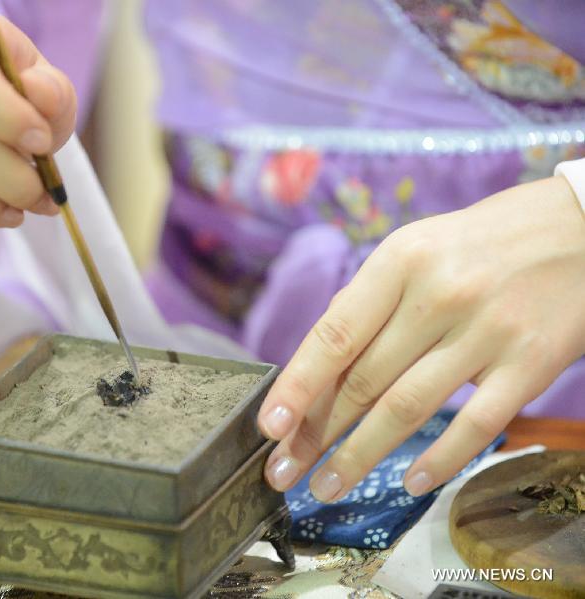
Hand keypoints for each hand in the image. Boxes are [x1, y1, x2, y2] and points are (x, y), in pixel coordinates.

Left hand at [258, 176, 584, 500]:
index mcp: (400, 260)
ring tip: (327, 485)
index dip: (296, 387)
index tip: (268, 427)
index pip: (333, 335)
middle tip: (283, 469)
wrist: (583, 226)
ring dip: (360, 455)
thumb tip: (318, 365)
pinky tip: (411, 483)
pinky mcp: (531, 363)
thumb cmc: (484, 241)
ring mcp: (487, 331)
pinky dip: (440, 460)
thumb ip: (370, 302)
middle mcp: (438, 295)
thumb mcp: (417, 248)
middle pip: (362, 379)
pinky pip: (476, 425)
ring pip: (407, 408)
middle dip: (316, 432)